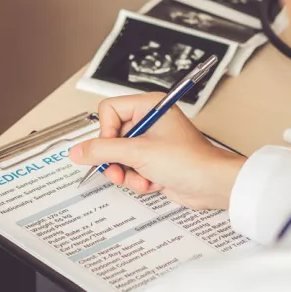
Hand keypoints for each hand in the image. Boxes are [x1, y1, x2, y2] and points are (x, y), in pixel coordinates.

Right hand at [70, 93, 245, 209]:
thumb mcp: (138, 153)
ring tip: (140, 179)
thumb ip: (102, 151)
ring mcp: (150, 142)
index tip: (112, 147)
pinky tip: (151, 184)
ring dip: (126, 173)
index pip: (108, 111)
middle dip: (115, 160)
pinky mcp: (152, 161)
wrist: (213, 185)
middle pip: (110, 137)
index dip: (106, 132)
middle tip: (120, 171)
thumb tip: (77, 151)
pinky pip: (129, 169)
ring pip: (118, 157)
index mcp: (148, 106)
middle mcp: (148, 121)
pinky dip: (137, 180)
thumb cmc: (190, 161)